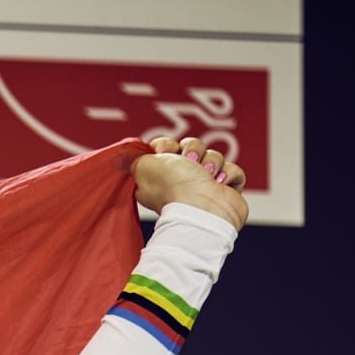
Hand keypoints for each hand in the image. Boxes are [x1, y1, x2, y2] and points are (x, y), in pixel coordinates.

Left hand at [130, 136, 249, 230]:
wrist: (203, 209)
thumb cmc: (174, 188)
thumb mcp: (143, 166)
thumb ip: (133, 157)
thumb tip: (120, 158)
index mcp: (161, 176)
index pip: (167, 147)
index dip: (168, 145)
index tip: (166, 151)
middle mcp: (182, 181)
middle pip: (194, 147)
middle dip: (194, 149)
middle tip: (190, 162)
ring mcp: (206, 186)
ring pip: (215, 156)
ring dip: (211, 162)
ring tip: (206, 177)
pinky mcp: (226, 191)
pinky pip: (234, 170)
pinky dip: (229, 175)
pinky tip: (219, 185)